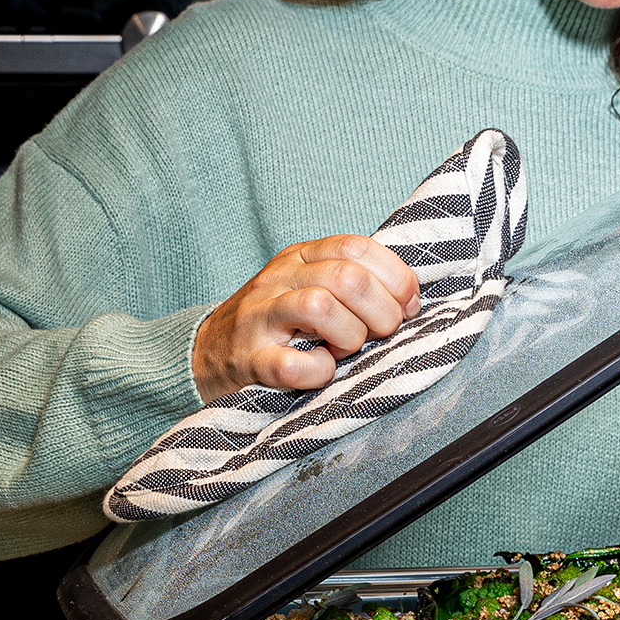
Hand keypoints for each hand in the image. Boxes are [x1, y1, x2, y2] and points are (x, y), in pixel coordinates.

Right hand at [190, 236, 420, 402]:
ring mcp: (260, 318)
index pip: (356, 247)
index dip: (395, 277)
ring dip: (350, 335)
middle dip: (381, 311)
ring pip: (319, 307)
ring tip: (346, 348)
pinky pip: (293, 365)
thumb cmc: (279, 324)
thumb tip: (411, 299)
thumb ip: (355, 284)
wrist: (208, 353)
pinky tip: (322, 370)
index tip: (408, 306)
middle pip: (346, 278)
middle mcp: (279, 279)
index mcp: (301, 257)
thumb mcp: (311, 287)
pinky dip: (319, 371)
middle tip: (381, 333)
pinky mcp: (250, 359)